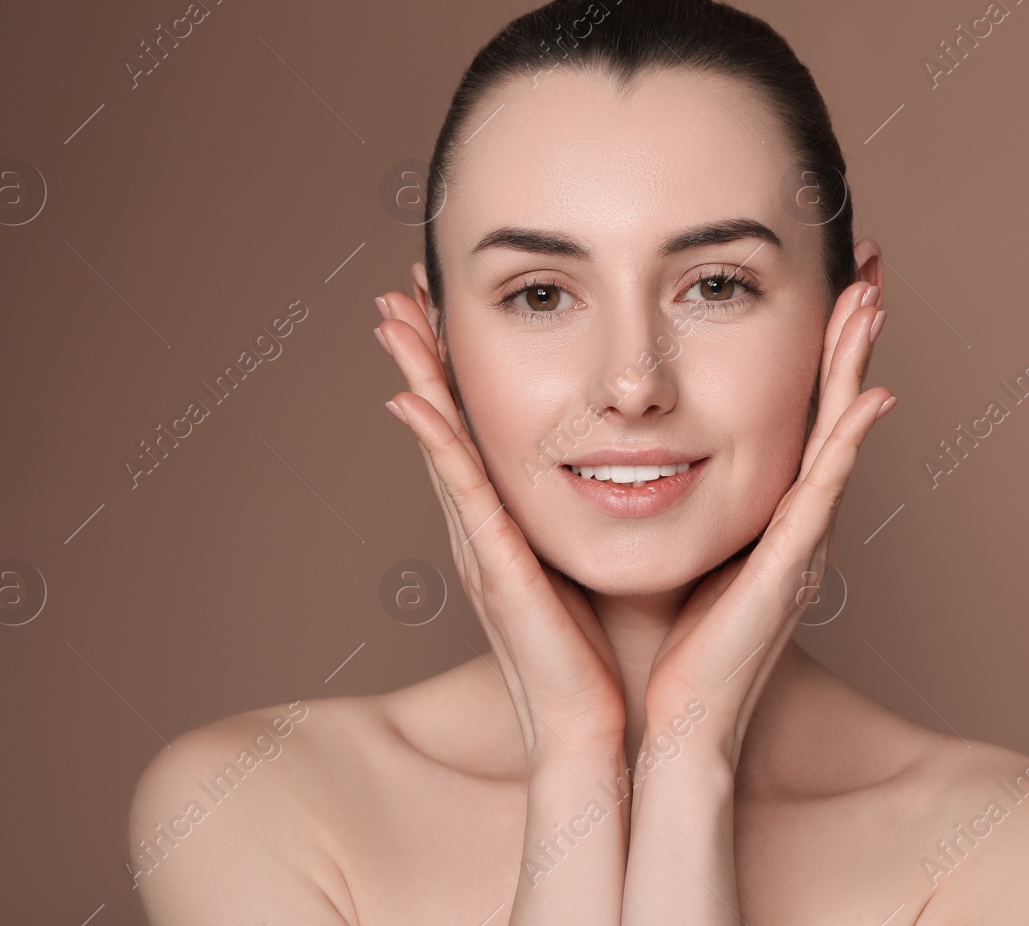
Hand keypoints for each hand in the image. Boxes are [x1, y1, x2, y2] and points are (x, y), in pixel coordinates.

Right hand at [373, 292, 626, 762]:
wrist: (600, 736)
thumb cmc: (610, 660)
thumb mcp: (601, 570)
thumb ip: (602, 523)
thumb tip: (636, 476)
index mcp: (511, 530)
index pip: (479, 433)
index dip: (457, 373)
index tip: (447, 312)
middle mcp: (485, 533)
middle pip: (446, 426)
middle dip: (421, 357)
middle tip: (399, 291)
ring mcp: (482, 550)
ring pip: (441, 445)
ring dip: (415, 377)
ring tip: (391, 316)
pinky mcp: (493, 571)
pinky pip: (461, 495)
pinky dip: (434, 445)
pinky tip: (408, 398)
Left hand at [642, 279, 894, 767]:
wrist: (667, 727)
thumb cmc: (658, 645)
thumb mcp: (660, 547)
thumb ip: (655, 495)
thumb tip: (623, 446)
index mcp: (760, 513)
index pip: (791, 412)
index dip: (810, 349)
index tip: (820, 284)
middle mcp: (790, 521)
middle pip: (825, 408)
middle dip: (845, 336)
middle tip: (864, 264)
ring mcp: (798, 544)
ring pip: (837, 436)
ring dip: (857, 366)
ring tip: (872, 298)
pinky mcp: (790, 571)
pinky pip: (825, 494)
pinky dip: (853, 444)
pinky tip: (874, 396)